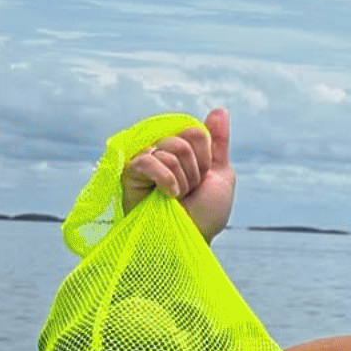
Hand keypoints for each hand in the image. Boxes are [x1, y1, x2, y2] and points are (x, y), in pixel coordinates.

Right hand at [123, 107, 235, 240]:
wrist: (188, 240)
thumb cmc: (204, 215)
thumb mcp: (221, 175)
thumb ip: (218, 142)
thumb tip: (219, 110)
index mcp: (182, 151)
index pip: (195, 132)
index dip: (206, 159)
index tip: (203, 180)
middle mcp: (162, 152)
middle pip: (184, 140)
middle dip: (195, 171)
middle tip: (189, 192)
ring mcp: (145, 161)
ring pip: (170, 150)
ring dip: (183, 180)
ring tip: (177, 197)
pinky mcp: (129, 172)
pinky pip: (150, 160)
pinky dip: (166, 180)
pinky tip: (168, 195)